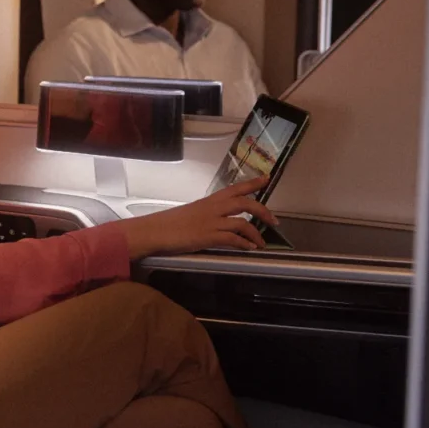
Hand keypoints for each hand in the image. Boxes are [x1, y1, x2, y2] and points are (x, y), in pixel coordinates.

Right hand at [125, 175, 277, 260]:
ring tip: (262, 242)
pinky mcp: (208, 236)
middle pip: (244, 203)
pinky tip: (249, 248)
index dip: (252, 184)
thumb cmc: (168, 224)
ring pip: (242, 223)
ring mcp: (211, 222)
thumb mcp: (191, 214)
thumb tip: (218, 222)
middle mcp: (213, 208)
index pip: (234, 188)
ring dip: (256, 233)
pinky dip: (244, 243)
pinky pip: (233, 239)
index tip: (267, 178)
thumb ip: (206, 215)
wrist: (154, 231)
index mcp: (208, 201)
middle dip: (262, 210)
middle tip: (274, 220)